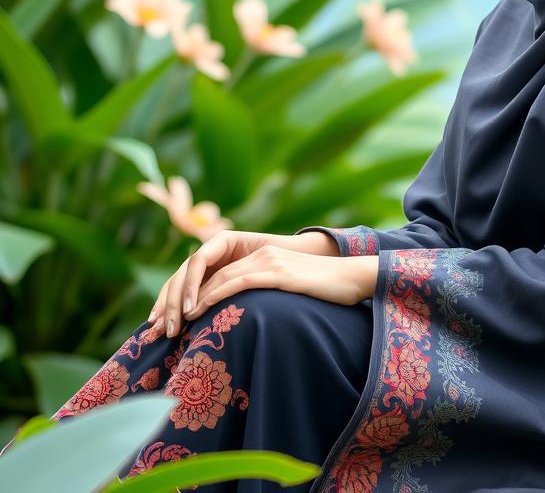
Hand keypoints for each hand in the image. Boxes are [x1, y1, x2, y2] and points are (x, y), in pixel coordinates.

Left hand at [180, 248, 378, 322]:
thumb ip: (264, 294)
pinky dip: (213, 296)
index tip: (164, 319)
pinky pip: (236, 281)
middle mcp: (259, 254)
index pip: (212, 272)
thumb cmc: (323, 291)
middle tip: (157, 326)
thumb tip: (241, 318)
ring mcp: (267, 261)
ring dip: (189, 301)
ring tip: (171, 324)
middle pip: (207, 273)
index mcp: (259, 256)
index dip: (184, 293)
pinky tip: (198, 311)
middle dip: (177, 298)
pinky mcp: (276, 272)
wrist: (353, 279)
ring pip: (216, 278)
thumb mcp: (288, 289)